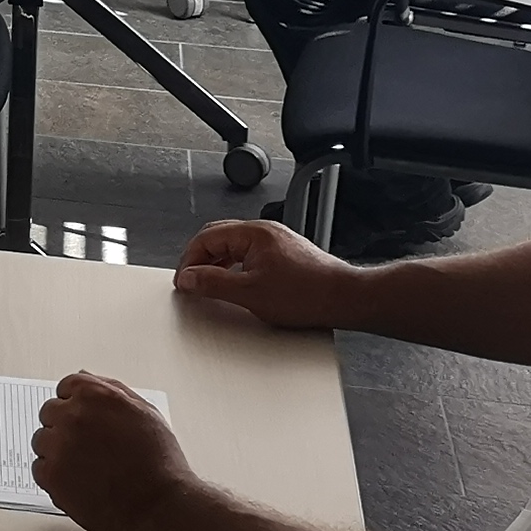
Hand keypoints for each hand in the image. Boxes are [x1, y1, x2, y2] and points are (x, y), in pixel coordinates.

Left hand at [33, 372, 193, 530]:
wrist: (160, 506)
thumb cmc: (160, 463)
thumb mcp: (145, 412)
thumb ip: (111, 389)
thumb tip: (85, 376)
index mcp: (95, 394)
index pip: (66, 387)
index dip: (76, 404)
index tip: (85, 419)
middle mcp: (73, 415)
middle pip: (50, 412)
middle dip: (65, 426)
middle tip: (89, 447)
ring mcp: (59, 445)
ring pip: (41, 440)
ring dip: (57, 450)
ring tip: (86, 467)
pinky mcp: (51, 475)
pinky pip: (38, 468)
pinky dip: (54, 475)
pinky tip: (78, 481)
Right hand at [170, 218, 363, 331]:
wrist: (346, 299)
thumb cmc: (309, 293)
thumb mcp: (250, 294)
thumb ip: (213, 283)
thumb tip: (189, 278)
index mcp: (253, 233)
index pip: (206, 238)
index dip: (189, 260)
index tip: (184, 281)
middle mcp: (264, 232)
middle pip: (219, 238)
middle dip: (201, 259)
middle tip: (192, 282)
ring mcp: (276, 241)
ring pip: (235, 246)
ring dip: (218, 264)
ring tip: (212, 285)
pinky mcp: (285, 254)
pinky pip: (250, 255)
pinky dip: (236, 267)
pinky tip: (237, 285)